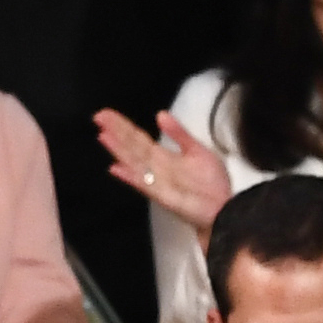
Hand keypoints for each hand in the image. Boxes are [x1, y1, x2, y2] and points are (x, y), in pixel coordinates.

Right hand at [97, 110, 233, 242]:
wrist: (224, 208)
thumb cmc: (211, 183)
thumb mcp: (197, 150)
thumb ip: (178, 134)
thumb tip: (159, 114)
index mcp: (163, 156)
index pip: (138, 138)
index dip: (123, 126)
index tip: (107, 113)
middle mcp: (155, 167)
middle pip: (132, 146)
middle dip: (116, 132)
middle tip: (98, 117)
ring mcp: (157, 181)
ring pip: (133, 162)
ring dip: (118, 150)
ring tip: (103, 136)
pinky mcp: (162, 195)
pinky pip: (144, 184)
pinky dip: (130, 176)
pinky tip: (115, 168)